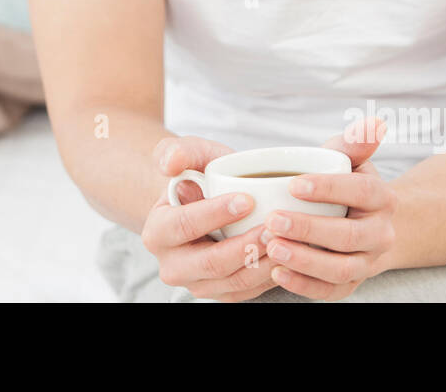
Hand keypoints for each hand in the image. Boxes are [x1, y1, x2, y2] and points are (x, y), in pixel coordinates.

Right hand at [140, 135, 279, 301]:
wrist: (207, 203)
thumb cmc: (201, 176)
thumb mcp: (190, 155)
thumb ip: (178, 151)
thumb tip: (170, 164)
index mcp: (157, 231)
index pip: (183, 226)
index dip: (215, 214)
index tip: (247, 199)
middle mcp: (171, 265)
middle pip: (211, 262)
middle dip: (246, 246)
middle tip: (273, 226)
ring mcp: (196, 284)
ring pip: (234, 281)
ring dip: (263, 264)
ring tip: (287, 240)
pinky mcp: (220, 294)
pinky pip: (247, 292)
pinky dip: (269, 276)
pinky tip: (288, 256)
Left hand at [259, 116, 397, 300]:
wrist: (368, 223)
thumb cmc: (347, 184)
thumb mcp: (350, 160)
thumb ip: (353, 143)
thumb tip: (373, 122)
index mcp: (382, 197)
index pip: (361, 191)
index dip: (329, 188)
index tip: (293, 184)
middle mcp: (381, 234)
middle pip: (349, 236)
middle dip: (309, 229)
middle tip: (273, 220)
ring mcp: (368, 262)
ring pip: (341, 268)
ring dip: (305, 260)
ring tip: (272, 248)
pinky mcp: (351, 285)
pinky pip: (331, 291)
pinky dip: (303, 285)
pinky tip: (276, 272)